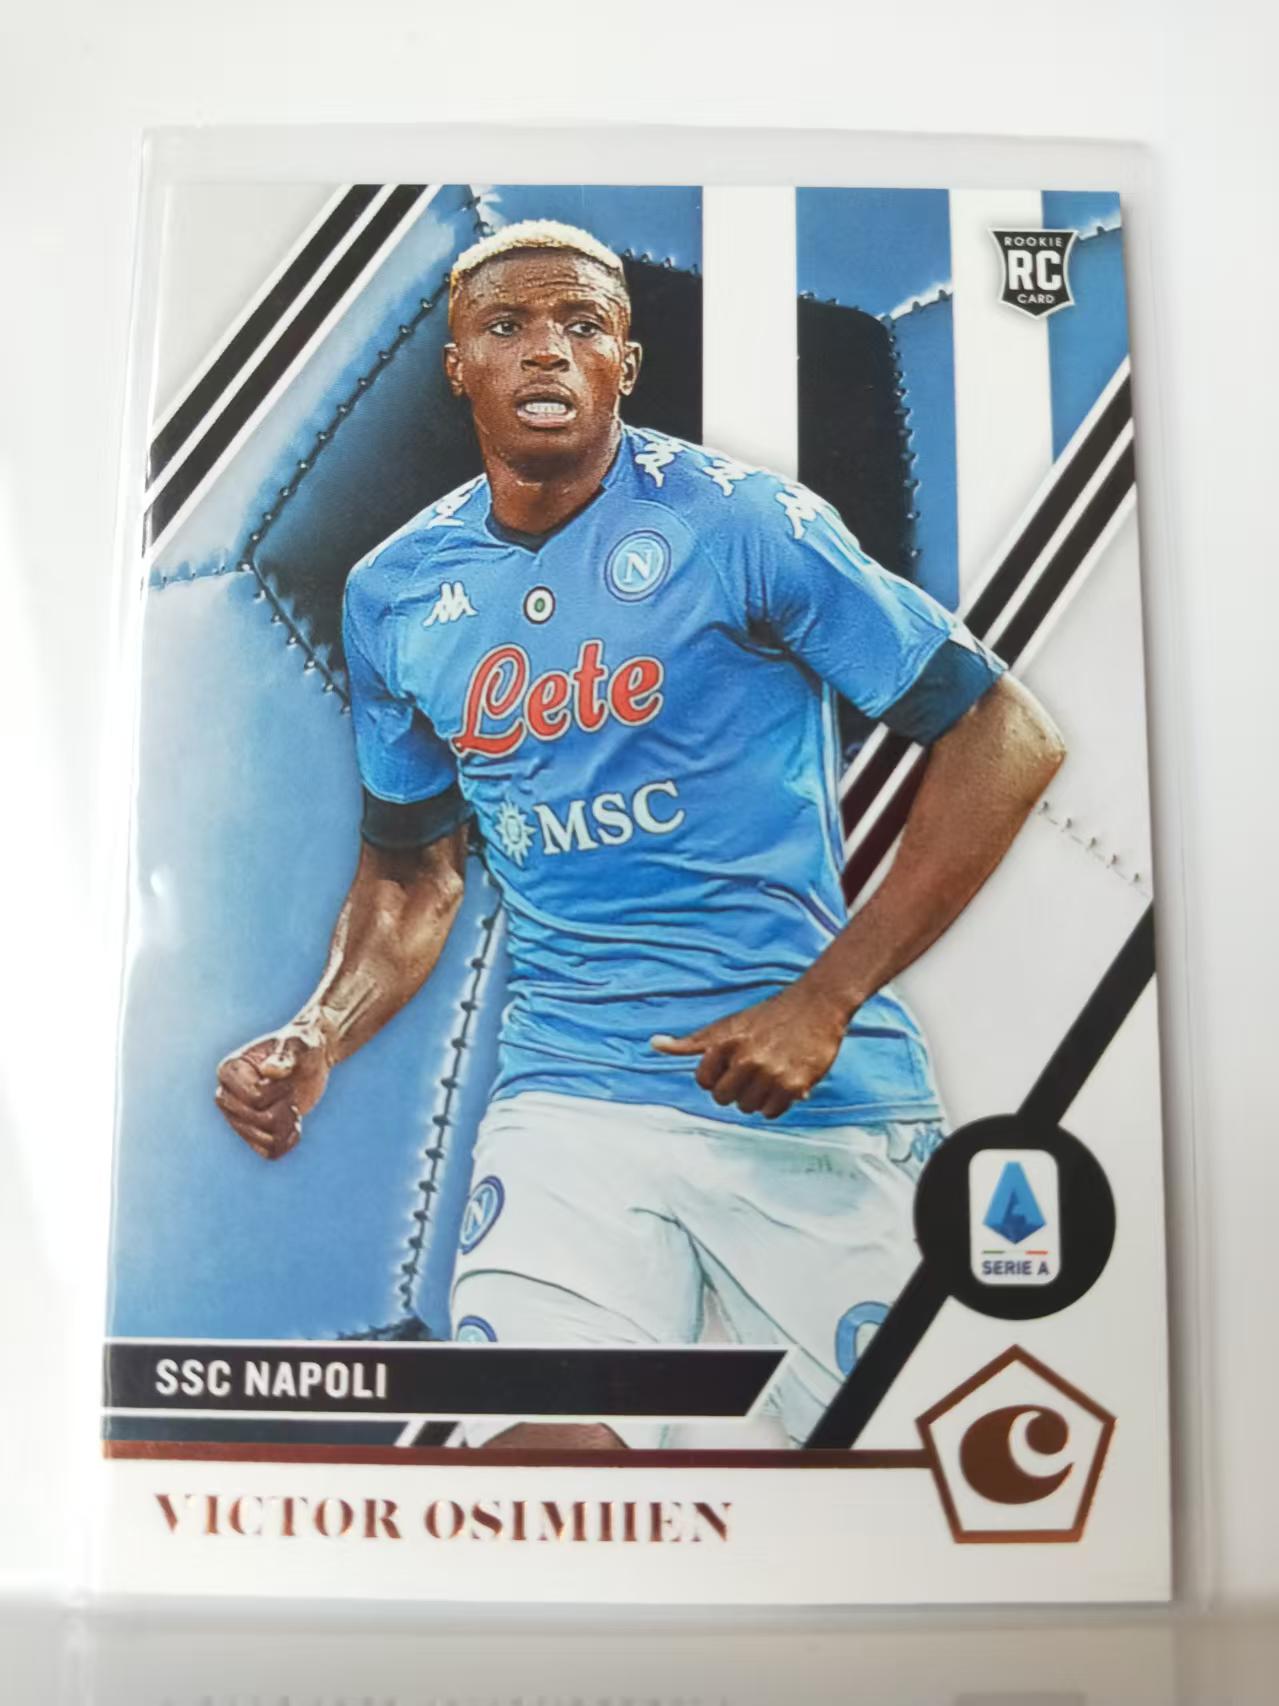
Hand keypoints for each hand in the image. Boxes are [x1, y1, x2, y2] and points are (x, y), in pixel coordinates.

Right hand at [214, 1021, 332, 1160]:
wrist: (310, 1058)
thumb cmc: (302, 1044)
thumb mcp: (300, 1044)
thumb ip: (286, 1055)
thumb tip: (270, 1071)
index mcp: (229, 1070)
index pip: (254, 1099)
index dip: (278, 1090)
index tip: (284, 1074)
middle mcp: (226, 1096)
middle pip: (258, 1122)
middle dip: (283, 1107)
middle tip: (289, 1089)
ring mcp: (238, 1117)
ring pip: (265, 1141)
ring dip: (288, 1124)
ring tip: (291, 1105)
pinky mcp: (254, 1133)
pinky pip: (269, 1152)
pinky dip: (288, 1141)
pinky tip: (295, 1124)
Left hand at [651, 977, 849, 1119]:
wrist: (817, 1005)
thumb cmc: (768, 1016)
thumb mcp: (727, 1025)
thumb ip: (691, 1042)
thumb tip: (653, 1044)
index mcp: (727, 1043)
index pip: (703, 1082)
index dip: (716, 1076)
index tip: (731, 1064)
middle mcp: (747, 1059)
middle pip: (723, 1099)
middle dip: (734, 1089)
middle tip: (751, 1071)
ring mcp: (771, 1074)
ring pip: (747, 1108)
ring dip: (756, 1097)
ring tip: (769, 1074)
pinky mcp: (795, 1085)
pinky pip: (772, 1112)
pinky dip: (776, 1103)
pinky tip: (783, 1082)